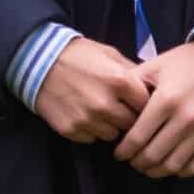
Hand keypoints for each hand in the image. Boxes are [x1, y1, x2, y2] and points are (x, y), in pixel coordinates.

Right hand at [34, 37, 149, 142]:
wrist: (40, 62)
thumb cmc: (80, 55)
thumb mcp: (111, 54)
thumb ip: (133, 71)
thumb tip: (154, 86)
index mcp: (120, 81)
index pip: (147, 105)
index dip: (146, 104)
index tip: (141, 103)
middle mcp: (106, 104)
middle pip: (132, 124)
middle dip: (130, 118)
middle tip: (123, 109)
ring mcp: (88, 119)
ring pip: (113, 135)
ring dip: (112, 126)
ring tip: (103, 111)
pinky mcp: (72, 130)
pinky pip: (92, 139)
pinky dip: (92, 131)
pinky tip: (86, 115)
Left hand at [113, 39, 193, 178]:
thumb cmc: (186, 63)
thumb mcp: (155, 65)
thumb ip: (132, 84)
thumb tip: (112, 105)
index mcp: (167, 99)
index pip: (137, 138)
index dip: (123, 151)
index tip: (118, 153)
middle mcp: (186, 118)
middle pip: (152, 155)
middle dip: (136, 162)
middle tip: (131, 160)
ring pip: (172, 166)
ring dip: (155, 171)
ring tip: (147, 165)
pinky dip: (179, 172)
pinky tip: (171, 164)